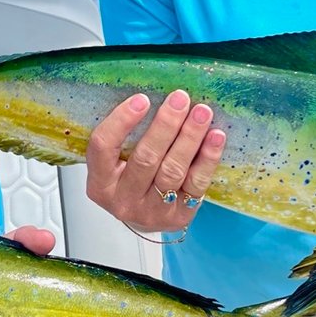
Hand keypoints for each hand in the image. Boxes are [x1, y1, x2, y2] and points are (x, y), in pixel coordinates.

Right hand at [85, 90, 224, 234]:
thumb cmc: (128, 180)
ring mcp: (152, 211)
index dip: (121, 121)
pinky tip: (215, 137)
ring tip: (202, 112)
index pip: (103, 148)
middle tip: (180, 99)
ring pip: (173, 170)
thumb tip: (155, 99)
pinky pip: (196, 184)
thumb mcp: (114, 163)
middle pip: (145, 158)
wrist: (144, 217)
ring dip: (189, 137)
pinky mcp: (179, 217)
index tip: (142, 99)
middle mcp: (123, 200)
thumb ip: (125, 138)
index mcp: (100, 184)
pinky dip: (208, 158)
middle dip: (165, 125)